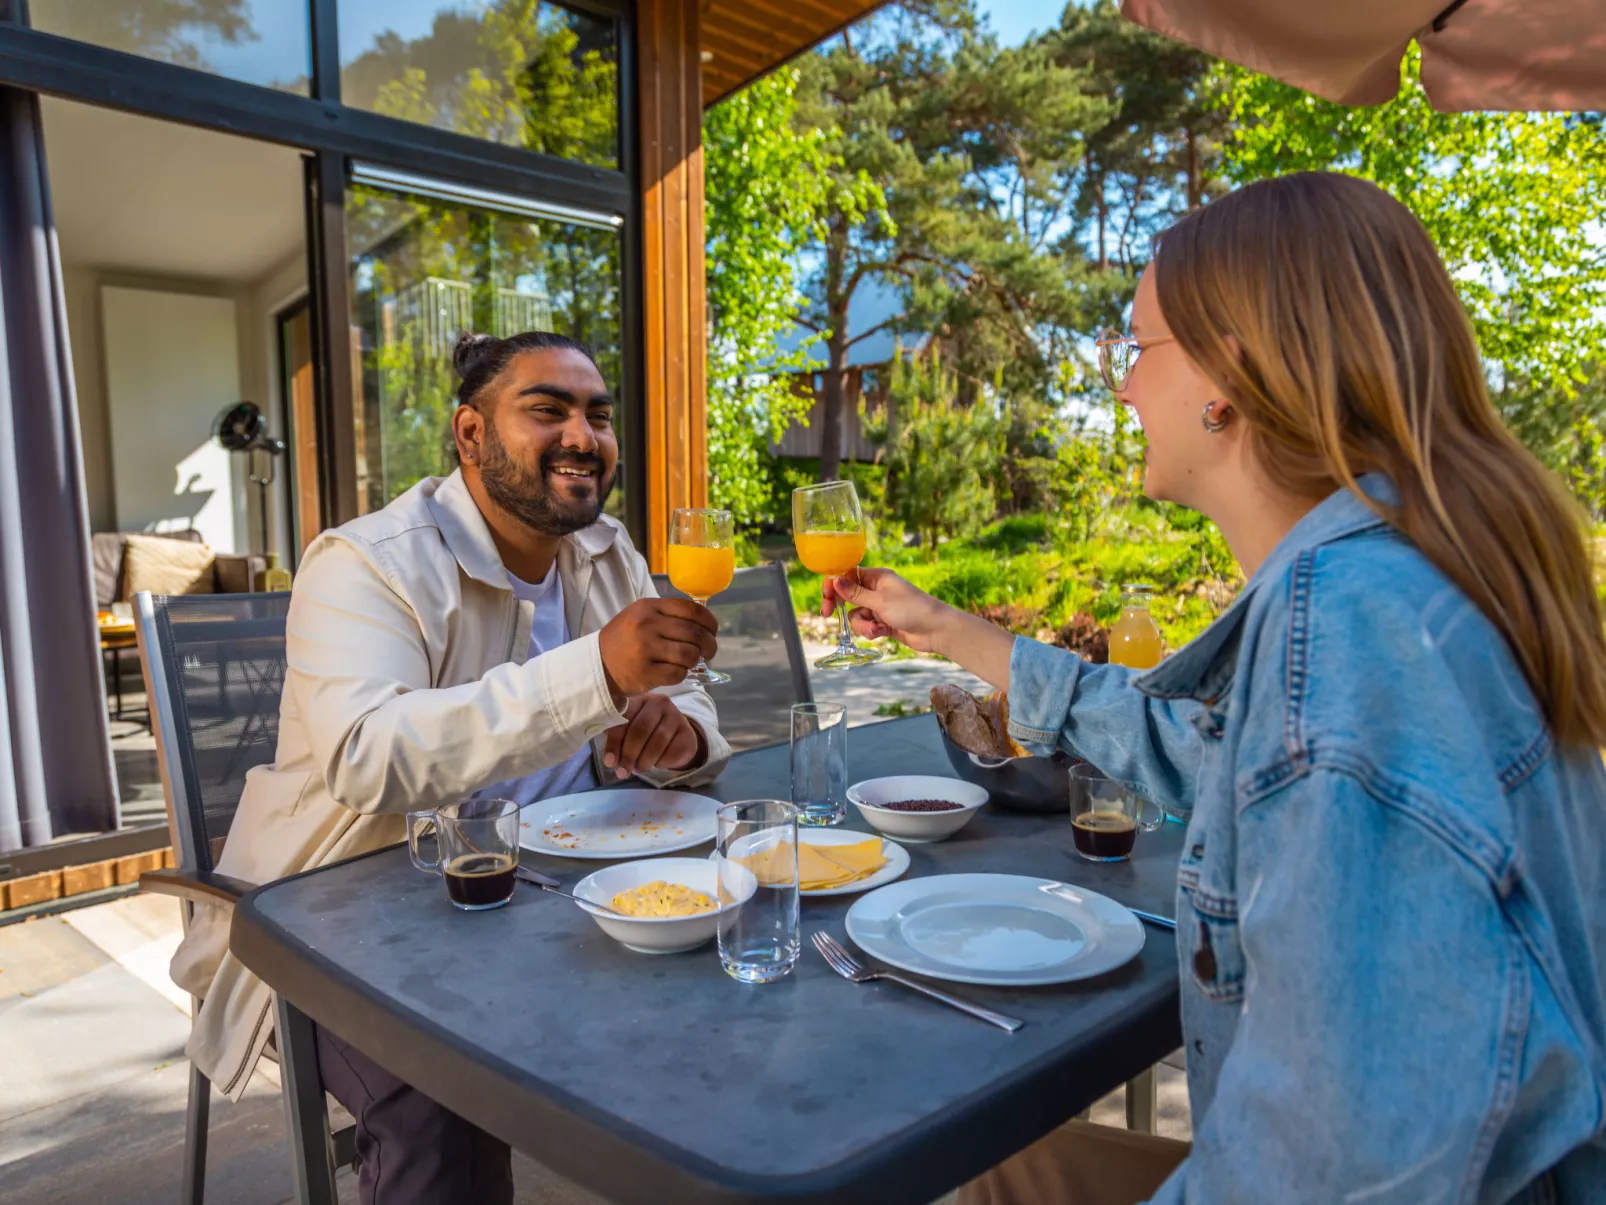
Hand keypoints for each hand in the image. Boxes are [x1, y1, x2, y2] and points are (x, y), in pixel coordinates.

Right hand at [598, 598, 717, 699]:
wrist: (597, 665)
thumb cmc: (624, 640)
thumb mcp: (640, 616)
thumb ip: (668, 615)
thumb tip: (704, 623)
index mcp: (649, 607)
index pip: (692, 610)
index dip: (710, 622)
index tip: (713, 631)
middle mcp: (647, 625)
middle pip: (695, 634)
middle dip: (709, 645)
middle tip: (709, 652)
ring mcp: (645, 649)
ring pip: (689, 655)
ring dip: (695, 661)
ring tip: (689, 662)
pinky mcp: (645, 672)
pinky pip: (678, 674)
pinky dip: (682, 675)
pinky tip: (674, 672)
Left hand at [602, 693, 704, 779]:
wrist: (675, 738)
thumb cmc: (645, 733)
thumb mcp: (628, 732)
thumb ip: (617, 741)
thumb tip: (611, 761)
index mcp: (639, 698)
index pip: (624, 717)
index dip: (615, 741)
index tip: (610, 762)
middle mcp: (659, 702)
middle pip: (641, 729)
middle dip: (629, 754)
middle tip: (623, 771)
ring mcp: (676, 716)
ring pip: (657, 742)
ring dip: (644, 761)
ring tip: (639, 768)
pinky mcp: (688, 732)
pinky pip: (672, 751)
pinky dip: (661, 763)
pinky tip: (656, 763)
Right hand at [824, 567, 952, 654]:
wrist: (935, 630)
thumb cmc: (912, 609)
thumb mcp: (880, 601)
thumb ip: (856, 593)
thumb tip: (835, 580)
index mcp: (877, 577)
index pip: (847, 576)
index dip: (834, 585)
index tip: (825, 597)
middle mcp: (877, 590)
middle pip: (848, 595)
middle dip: (840, 606)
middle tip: (827, 614)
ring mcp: (880, 607)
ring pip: (856, 614)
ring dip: (861, 624)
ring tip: (875, 629)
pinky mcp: (883, 622)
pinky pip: (866, 625)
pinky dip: (870, 630)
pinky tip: (881, 633)